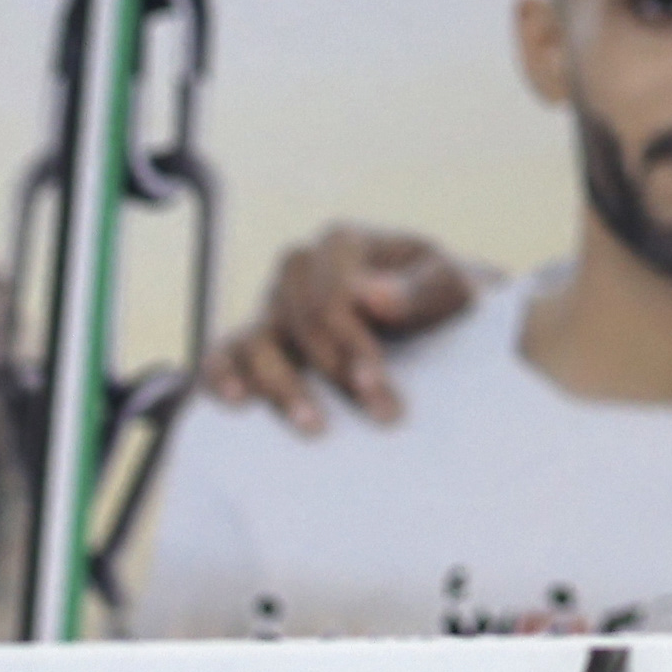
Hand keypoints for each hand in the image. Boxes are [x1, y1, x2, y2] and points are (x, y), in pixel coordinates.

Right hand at [195, 223, 479, 431]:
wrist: (434, 322)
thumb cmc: (443, 301)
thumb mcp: (450, 287)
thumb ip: (417, 289)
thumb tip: (370, 298)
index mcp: (340, 243)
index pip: (333, 296)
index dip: (353, 343)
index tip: (377, 384)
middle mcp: (296, 268)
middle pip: (299, 322)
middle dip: (336, 372)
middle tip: (380, 414)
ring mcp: (269, 305)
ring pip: (255, 342)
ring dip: (281, 387)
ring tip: (314, 427)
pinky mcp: (251, 340)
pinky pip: (221, 355)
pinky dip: (221, 376)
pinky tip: (237, 401)